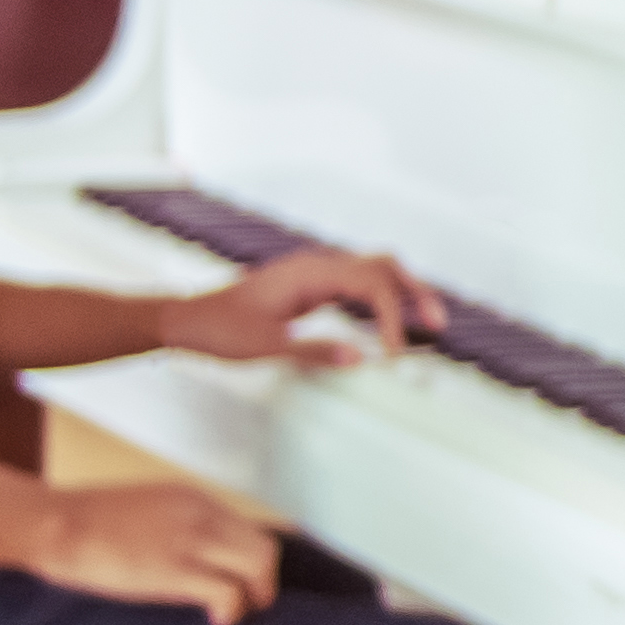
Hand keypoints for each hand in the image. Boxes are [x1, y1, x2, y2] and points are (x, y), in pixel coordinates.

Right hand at [32, 478, 281, 624]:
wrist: (51, 523)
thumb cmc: (82, 524)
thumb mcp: (142, 511)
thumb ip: (174, 526)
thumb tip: (191, 562)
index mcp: (193, 499)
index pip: (248, 529)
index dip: (250, 561)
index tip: (242, 583)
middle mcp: (202, 514)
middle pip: (265, 546)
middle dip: (264, 581)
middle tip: (250, 605)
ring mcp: (190, 540)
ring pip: (259, 565)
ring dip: (256, 595)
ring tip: (235, 615)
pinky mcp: (174, 570)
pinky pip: (229, 593)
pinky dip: (232, 611)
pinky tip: (215, 621)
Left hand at [157, 247, 443, 367]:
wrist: (187, 320)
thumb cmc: (220, 330)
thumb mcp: (266, 346)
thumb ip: (314, 350)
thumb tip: (359, 359)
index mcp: (308, 273)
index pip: (368, 284)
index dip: (391, 317)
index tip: (394, 354)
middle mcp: (316, 266)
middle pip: (381, 266)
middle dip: (412, 291)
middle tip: (437, 322)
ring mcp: (314, 273)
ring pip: (372, 272)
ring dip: (401, 293)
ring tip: (426, 320)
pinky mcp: (311, 286)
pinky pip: (356, 285)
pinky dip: (380, 300)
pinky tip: (389, 322)